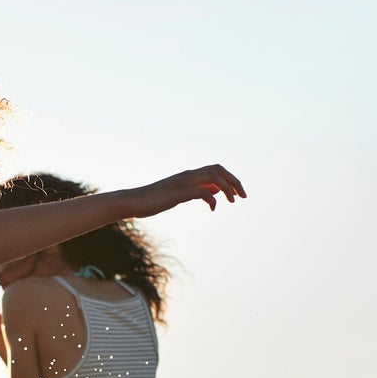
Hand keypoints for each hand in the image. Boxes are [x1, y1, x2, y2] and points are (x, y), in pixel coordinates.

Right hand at [132, 165, 246, 214]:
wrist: (133, 201)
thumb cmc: (153, 200)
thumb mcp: (180, 195)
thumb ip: (197, 191)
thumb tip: (215, 191)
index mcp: (188, 175)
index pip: (216, 169)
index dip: (230, 178)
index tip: (238, 193)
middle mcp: (188, 175)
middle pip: (218, 169)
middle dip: (234, 181)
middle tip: (243, 196)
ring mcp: (183, 182)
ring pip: (213, 176)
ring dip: (227, 188)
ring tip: (233, 201)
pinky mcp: (178, 192)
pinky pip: (202, 191)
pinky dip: (211, 198)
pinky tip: (212, 208)